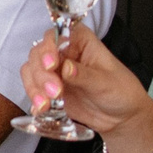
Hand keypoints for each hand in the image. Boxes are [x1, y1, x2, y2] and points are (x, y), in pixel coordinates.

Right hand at [19, 22, 152, 144]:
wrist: (120, 118)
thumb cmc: (120, 92)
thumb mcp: (106, 83)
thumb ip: (85, 76)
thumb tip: (67, 68)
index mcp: (80, 41)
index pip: (57, 34)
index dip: (50, 47)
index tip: (51, 64)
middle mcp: (64, 52)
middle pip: (39, 53)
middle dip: (41, 73)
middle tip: (54, 91)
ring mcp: (54, 70)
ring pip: (31, 70)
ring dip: (34, 87)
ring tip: (46, 104)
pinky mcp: (48, 88)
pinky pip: (32, 88)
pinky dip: (34, 98)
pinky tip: (41, 109)